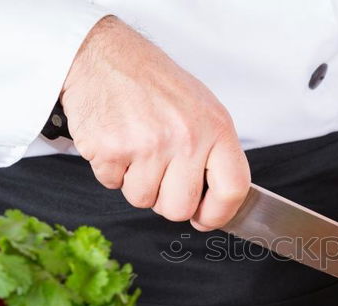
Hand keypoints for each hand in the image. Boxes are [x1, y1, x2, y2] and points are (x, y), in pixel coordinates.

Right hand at [59, 16, 249, 229]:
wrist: (103, 55)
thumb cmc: (153, 82)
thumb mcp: (201, 108)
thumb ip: (213, 152)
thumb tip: (217, 200)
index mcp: (216, 128)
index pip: (233, 188)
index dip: (219, 213)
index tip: (205, 217)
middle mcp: (186, 138)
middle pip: (180, 208)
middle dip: (167, 201)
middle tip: (160, 175)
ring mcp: (148, 145)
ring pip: (143, 200)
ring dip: (136, 182)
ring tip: (136, 147)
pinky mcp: (111, 150)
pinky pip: (112, 185)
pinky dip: (111, 170)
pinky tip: (117, 140)